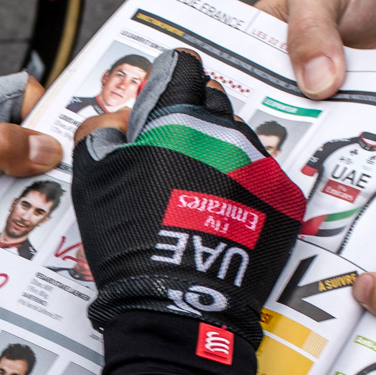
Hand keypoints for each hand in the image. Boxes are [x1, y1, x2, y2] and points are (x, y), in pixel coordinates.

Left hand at [0, 73, 59, 325]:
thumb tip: (49, 148)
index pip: (14, 97)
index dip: (42, 108)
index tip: (68, 134)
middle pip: (28, 144)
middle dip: (54, 158)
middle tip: (82, 176)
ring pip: (26, 185)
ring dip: (46, 197)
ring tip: (73, 209)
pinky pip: (13, 220)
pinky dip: (32, 227)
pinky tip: (53, 236)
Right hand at [72, 49, 303, 349]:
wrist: (178, 304)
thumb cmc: (129, 242)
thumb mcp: (91, 179)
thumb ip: (99, 131)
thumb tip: (121, 118)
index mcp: (179, 119)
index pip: (183, 70)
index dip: (169, 79)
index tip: (164, 95)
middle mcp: (227, 134)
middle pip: (215, 103)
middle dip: (195, 118)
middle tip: (175, 153)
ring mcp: (260, 167)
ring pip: (240, 142)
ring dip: (221, 154)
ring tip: (199, 194)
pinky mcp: (284, 200)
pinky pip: (263, 179)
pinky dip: (245, 189)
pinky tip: (222, 216)